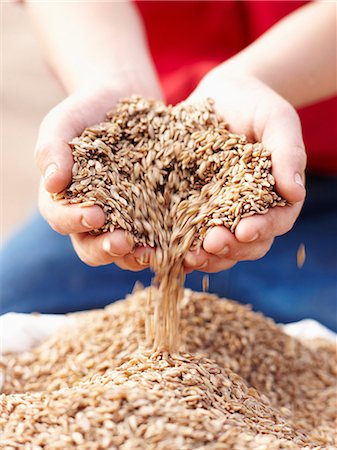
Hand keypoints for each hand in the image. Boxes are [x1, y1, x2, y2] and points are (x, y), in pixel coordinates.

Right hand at [36, 85, 154, 269]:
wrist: (122, 99)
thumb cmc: (87, 111)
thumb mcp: (64, 122)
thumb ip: (52, 149)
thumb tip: (53, 183)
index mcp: (64, 200)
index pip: (61, 219)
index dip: (75, 221)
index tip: (95, 215)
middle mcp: (91, 217)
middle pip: (90, 247)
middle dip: (105, 249)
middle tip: (123, 242)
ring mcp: (122, 219)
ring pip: (122, 251)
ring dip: (134, 256)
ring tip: (151, 252)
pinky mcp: (149, 215)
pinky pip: (153, 237)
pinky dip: (162, 245)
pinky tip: (175, 244)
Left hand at [183, 70, 305, 272]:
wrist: (222, 96)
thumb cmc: (256, 105)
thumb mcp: (276, 121)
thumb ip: (288, 152)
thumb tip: (295, 192)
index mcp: (274, 197)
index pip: (275, 222)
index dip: (262, 230)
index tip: (244, 230)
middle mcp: (246, 211)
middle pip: (245, 244)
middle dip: (230, 249)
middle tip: (211, 244)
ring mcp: (217, 212)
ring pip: (217, 247)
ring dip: (205, 256)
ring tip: (188, 256)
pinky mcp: (190, 207)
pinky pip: (186, 233)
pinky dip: (179, 246)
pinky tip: (166, 250)